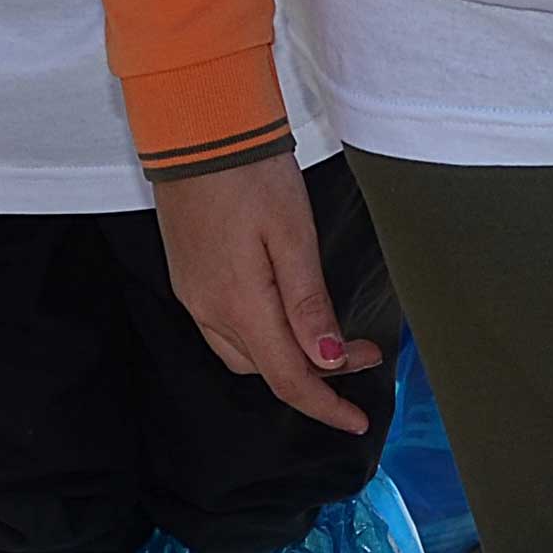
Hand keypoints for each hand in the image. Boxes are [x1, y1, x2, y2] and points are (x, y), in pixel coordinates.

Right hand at [149, 162, 379, 433]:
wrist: (195, 131)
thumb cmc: (250, 174)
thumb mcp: (294, 237)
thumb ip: (309, 305)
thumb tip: (326, 361)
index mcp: (240, 306)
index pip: (289, 380)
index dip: (326, 407)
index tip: (359, 421)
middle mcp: (210, 311)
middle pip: (268, 370)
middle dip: (316, 376)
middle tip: (363, 351)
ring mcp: (194, 296)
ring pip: (245, 353)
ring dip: (287, 357)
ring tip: (328, 337)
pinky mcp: (189, 278)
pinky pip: (226, 328)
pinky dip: (263, 336)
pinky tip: (286, 315)